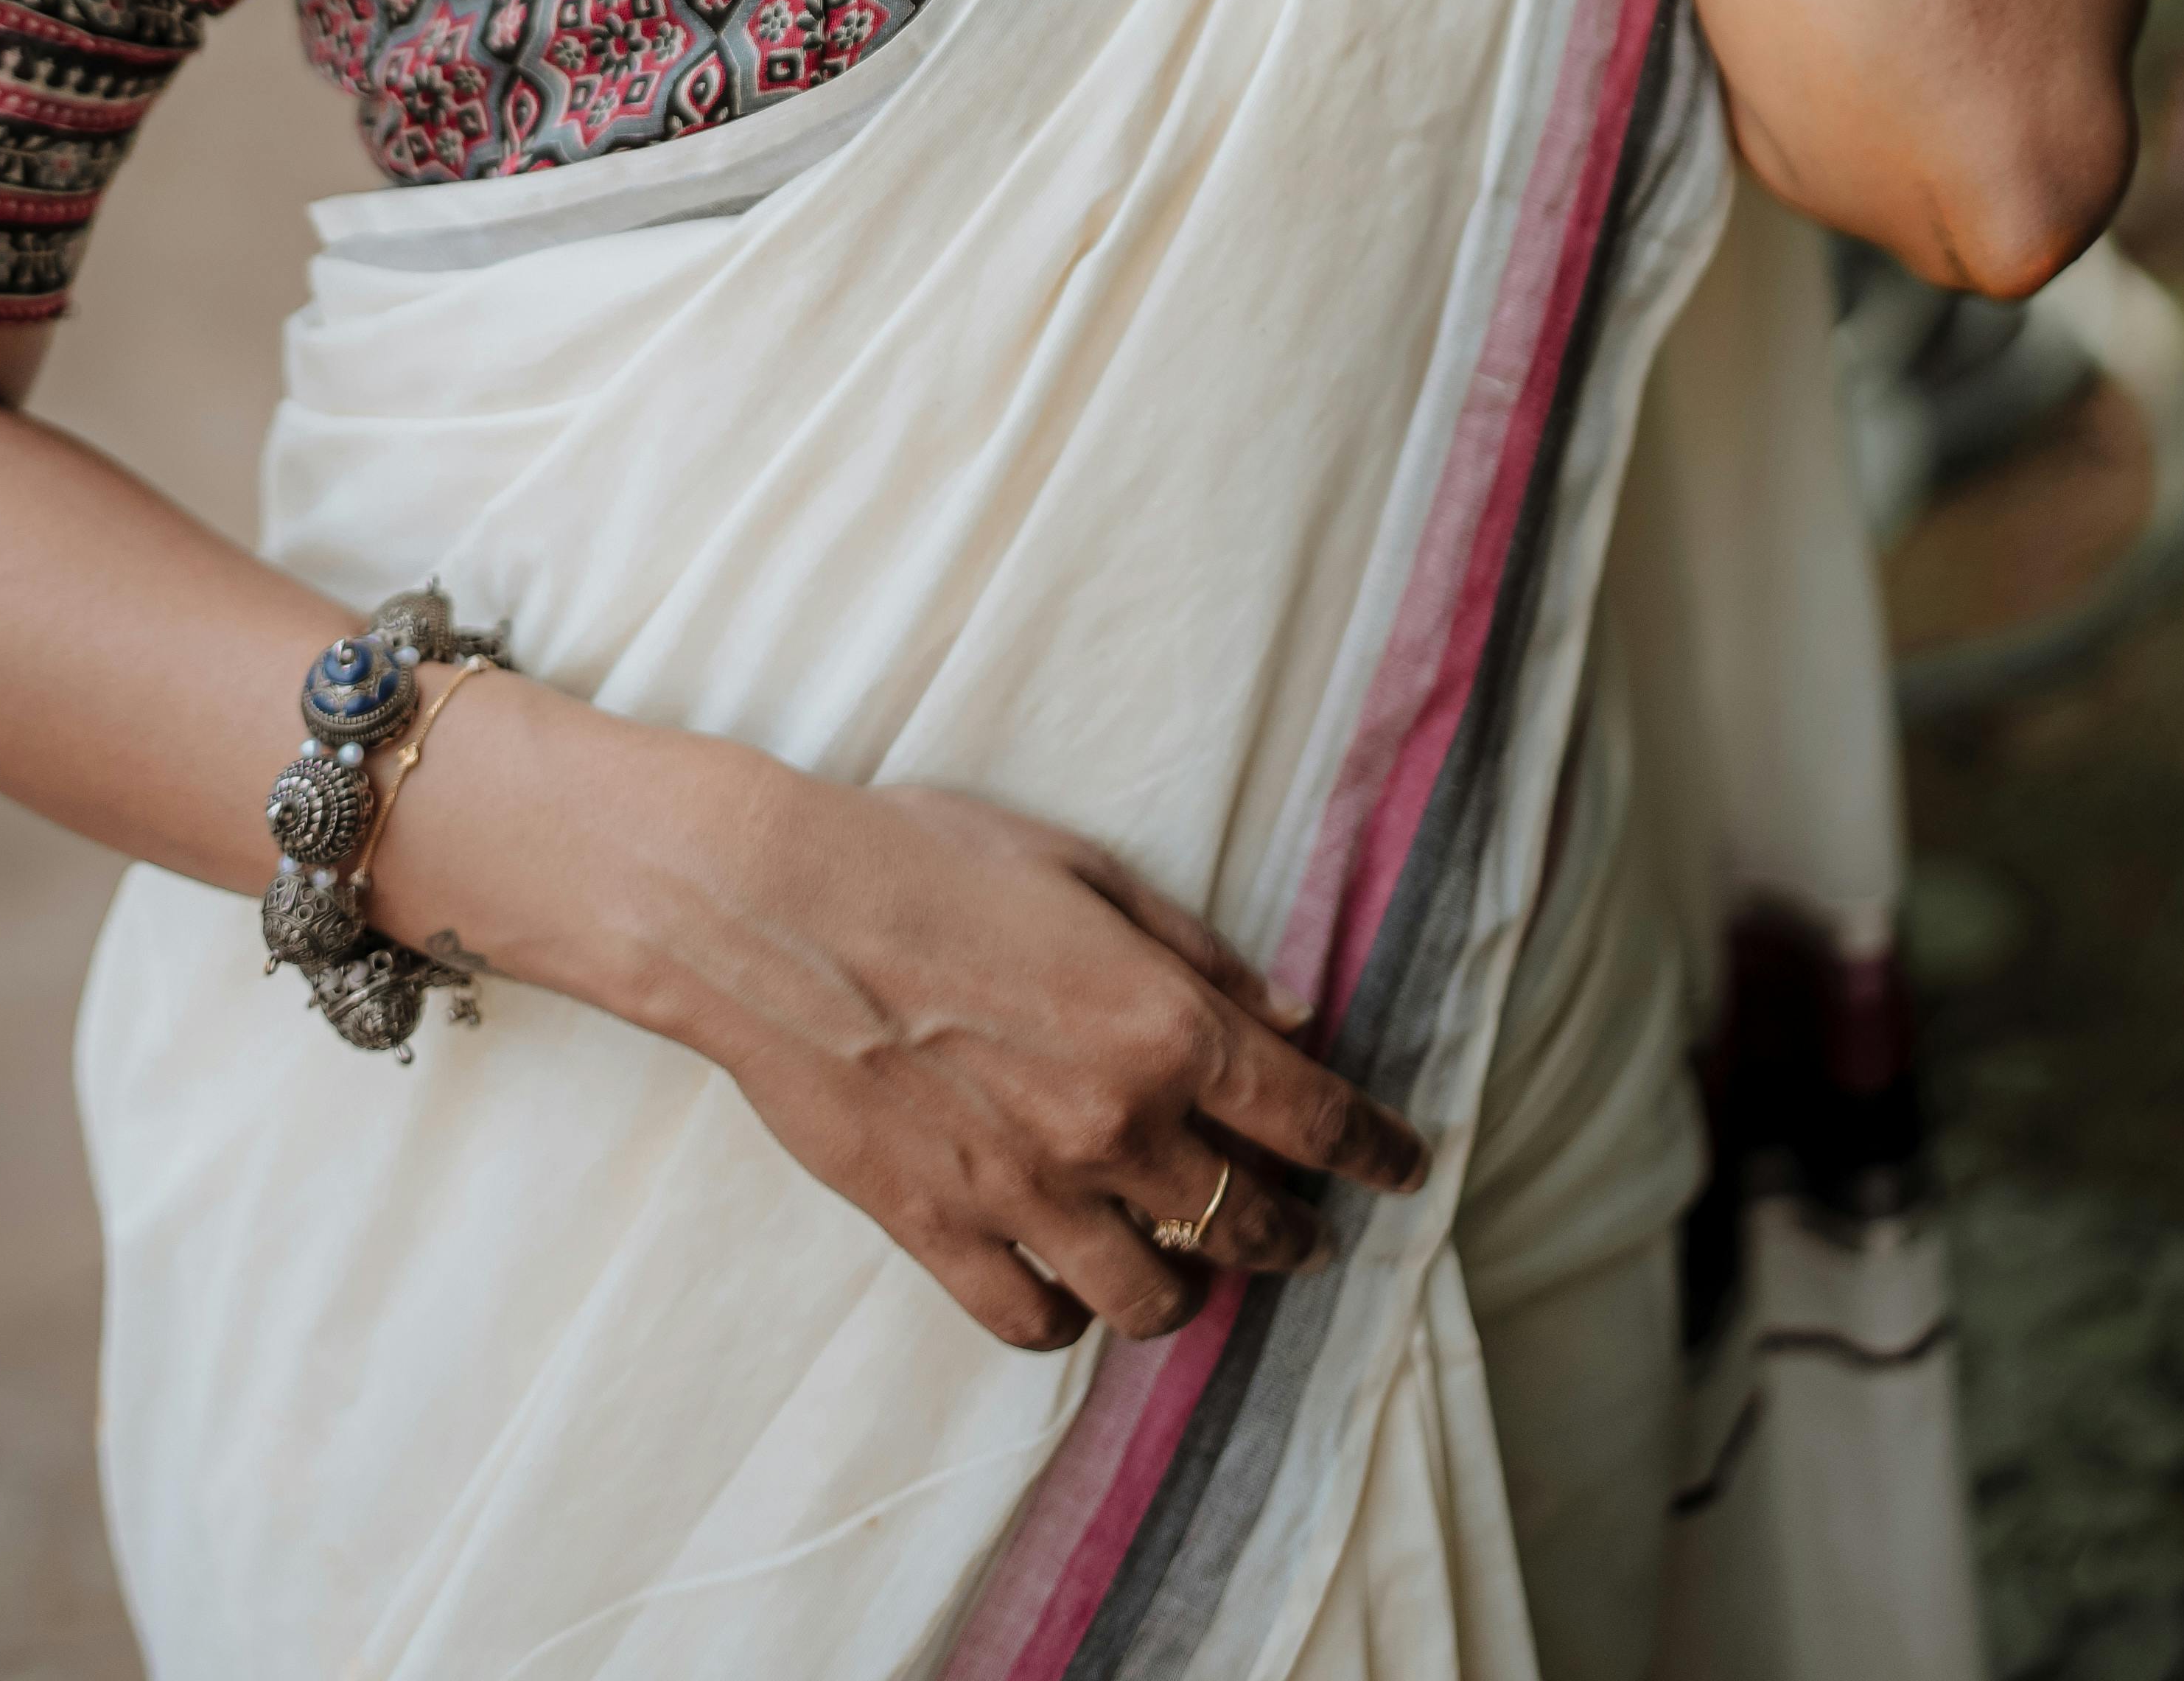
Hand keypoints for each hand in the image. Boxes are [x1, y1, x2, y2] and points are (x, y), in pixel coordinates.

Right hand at [617, 745, 1425, 1352]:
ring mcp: (1027, 1195)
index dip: (1375, 1150)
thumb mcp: (1087, 870)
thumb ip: (1199, 956)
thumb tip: (1292, 1015)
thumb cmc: (929, 861)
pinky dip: (1067, 1316)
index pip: (1311, 1118)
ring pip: (1153, 1301)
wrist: (777, 911)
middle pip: (1247, 1223)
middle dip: (1294, 1233)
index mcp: (1161, 1027)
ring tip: (1188, 1264)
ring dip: (1188, 1289)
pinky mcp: (942, 1233)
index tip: (1406, 1168)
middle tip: (1304, 1229)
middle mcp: (1112, 1128)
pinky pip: (1034, 1323)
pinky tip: (1072, 1281)